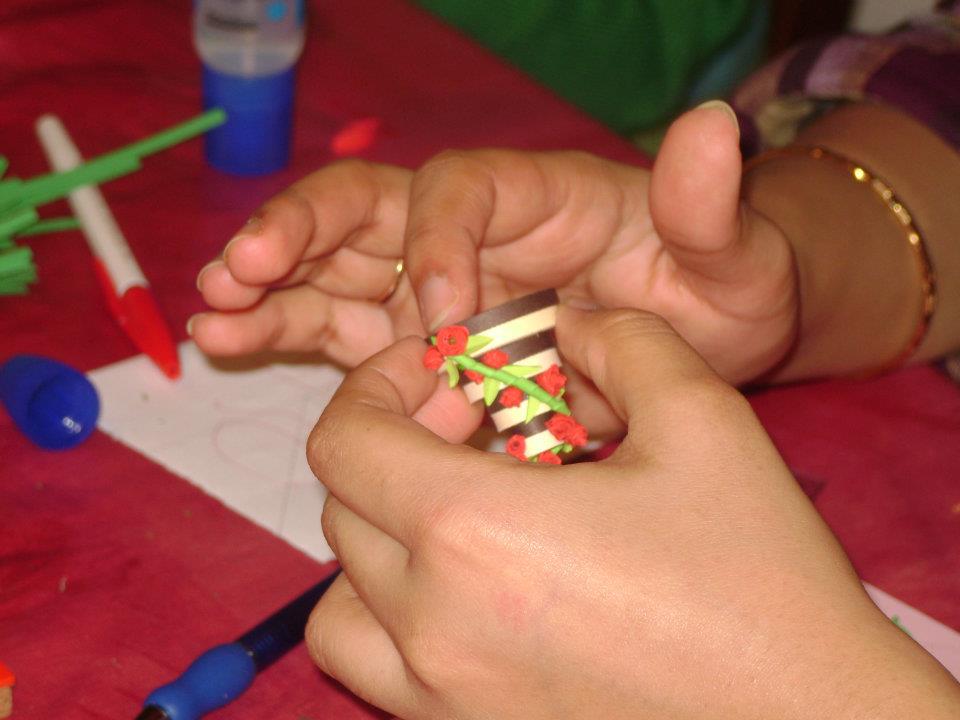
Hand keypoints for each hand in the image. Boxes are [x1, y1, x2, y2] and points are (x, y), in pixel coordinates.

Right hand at [191, 104, 796, 386]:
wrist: (698, 348)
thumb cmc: (717, 293)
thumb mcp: (732, 258)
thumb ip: (708, 208)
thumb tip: (713, 126)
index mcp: (535, 196)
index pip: (460, 190)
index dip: (439, 243)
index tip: (445, 319)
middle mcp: (470, 232)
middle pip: (369, 208)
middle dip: (303, 233)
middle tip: (245, 266)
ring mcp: (435, 287)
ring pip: (336, 269)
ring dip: (271, 285)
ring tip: (214, 307)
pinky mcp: (419, 342)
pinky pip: (344, 331)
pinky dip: (286, 332)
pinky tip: (228, 341)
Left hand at [304, 307, 959, 719]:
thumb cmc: (762, 579)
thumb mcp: (706, 421)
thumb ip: (622, 340)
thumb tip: (567, 318)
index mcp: (473, 531)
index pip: (344, 441)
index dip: (377, 386)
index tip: (444, 375)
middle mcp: (432, 623)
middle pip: (345, 508)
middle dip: (397, 447)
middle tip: (479, 429)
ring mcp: (440, 695)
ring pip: (342, 599)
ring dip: (382, 538)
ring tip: (462, 515)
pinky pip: (379, 667)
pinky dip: (394, 617)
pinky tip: (476, 592)